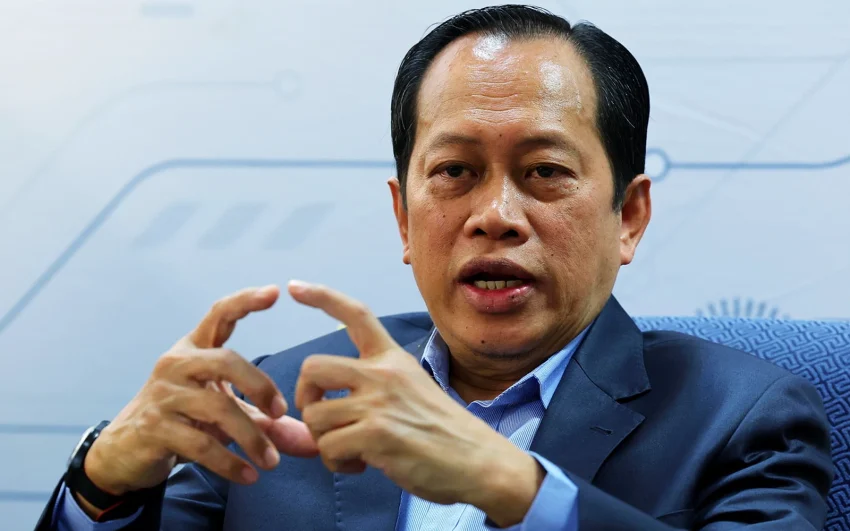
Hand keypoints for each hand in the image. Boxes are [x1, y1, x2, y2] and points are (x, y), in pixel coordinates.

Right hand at [83, 286, 317, 504]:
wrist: (126, 450)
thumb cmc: (184, 419)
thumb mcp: (225, 413)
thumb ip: (267, 422)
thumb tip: (312, 443)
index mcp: (194, 348)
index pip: (219, 314)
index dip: (245, 301)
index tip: (275, 292)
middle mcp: (176, 363)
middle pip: (227, 360)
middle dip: (260, 386)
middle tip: (281, 412)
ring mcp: (163, 394)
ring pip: (217, 408)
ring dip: (251, 437)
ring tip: (271, 461)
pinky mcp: (154, 427)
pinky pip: (201, 443)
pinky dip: (229, 462)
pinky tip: (249, 476)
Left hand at [289, 280, 543, 526]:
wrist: (479, 461)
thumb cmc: (444, 433)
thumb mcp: (410, 393)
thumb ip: (368, 392)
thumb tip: (312, 411)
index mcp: (393, 359)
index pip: (356, 314)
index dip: (322, 297)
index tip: (294, 286)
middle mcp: (384, 373)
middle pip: (313, 366)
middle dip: (305, 397)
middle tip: (324, 419)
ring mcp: (379, 402)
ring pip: (315, 415)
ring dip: (324, 441)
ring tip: (351, 451)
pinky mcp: (376, 434)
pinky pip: (328, 447)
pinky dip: (336, 463)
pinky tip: (361, 465)